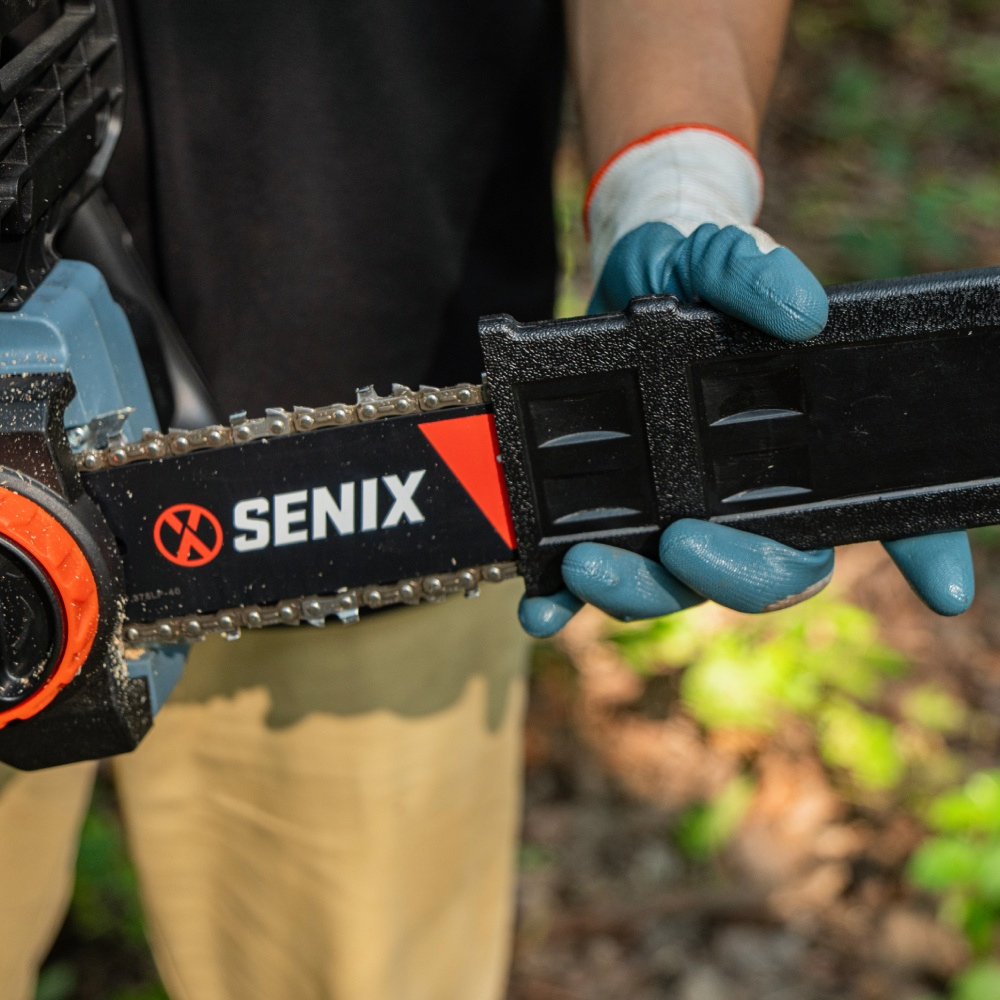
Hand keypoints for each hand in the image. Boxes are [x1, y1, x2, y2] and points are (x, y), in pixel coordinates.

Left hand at [520, 127, 973, 637]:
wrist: (621, 277)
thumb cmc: (692, 272)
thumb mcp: (719, 257)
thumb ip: (754, 275)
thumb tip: (804, 313)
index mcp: (793, 454)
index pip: (870, 512)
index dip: (923, 553)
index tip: (944, 586)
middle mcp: (742, 498)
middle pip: (761, 574)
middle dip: (726, 576)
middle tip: (682, 544)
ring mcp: (675, 513)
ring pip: (674, 588)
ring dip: (634, 594)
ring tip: (587, 567)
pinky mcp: (613, 515)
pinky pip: (593, 578)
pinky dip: (565, 602)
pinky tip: (541, 608)